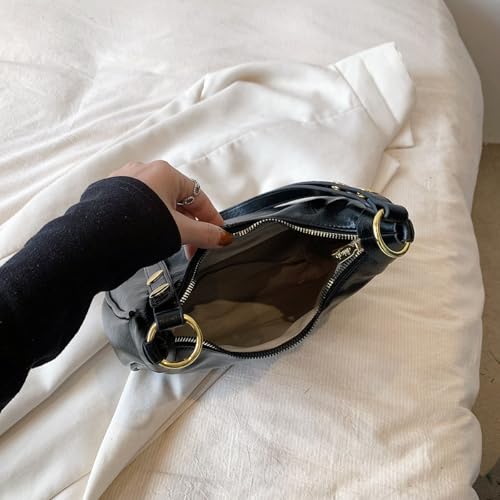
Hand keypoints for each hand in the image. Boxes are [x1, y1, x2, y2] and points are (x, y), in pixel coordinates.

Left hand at [107, 160, 232, 258]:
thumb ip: (205, 234)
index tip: (218, 236)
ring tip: (172, 245)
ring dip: (169, 224)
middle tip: (194, 248)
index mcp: (165, 173)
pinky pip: (137, 207)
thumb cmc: (141, 228)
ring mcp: (123, 181)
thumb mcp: (180, 232)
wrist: (94, 239)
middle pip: (178, 200)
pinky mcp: (107, 194)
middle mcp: (144, 170)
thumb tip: (224, 238)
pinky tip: (148, 237)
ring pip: (157, 204)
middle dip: (189, 224)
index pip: (198, 196)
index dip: (211, 218)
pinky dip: (149, 221)